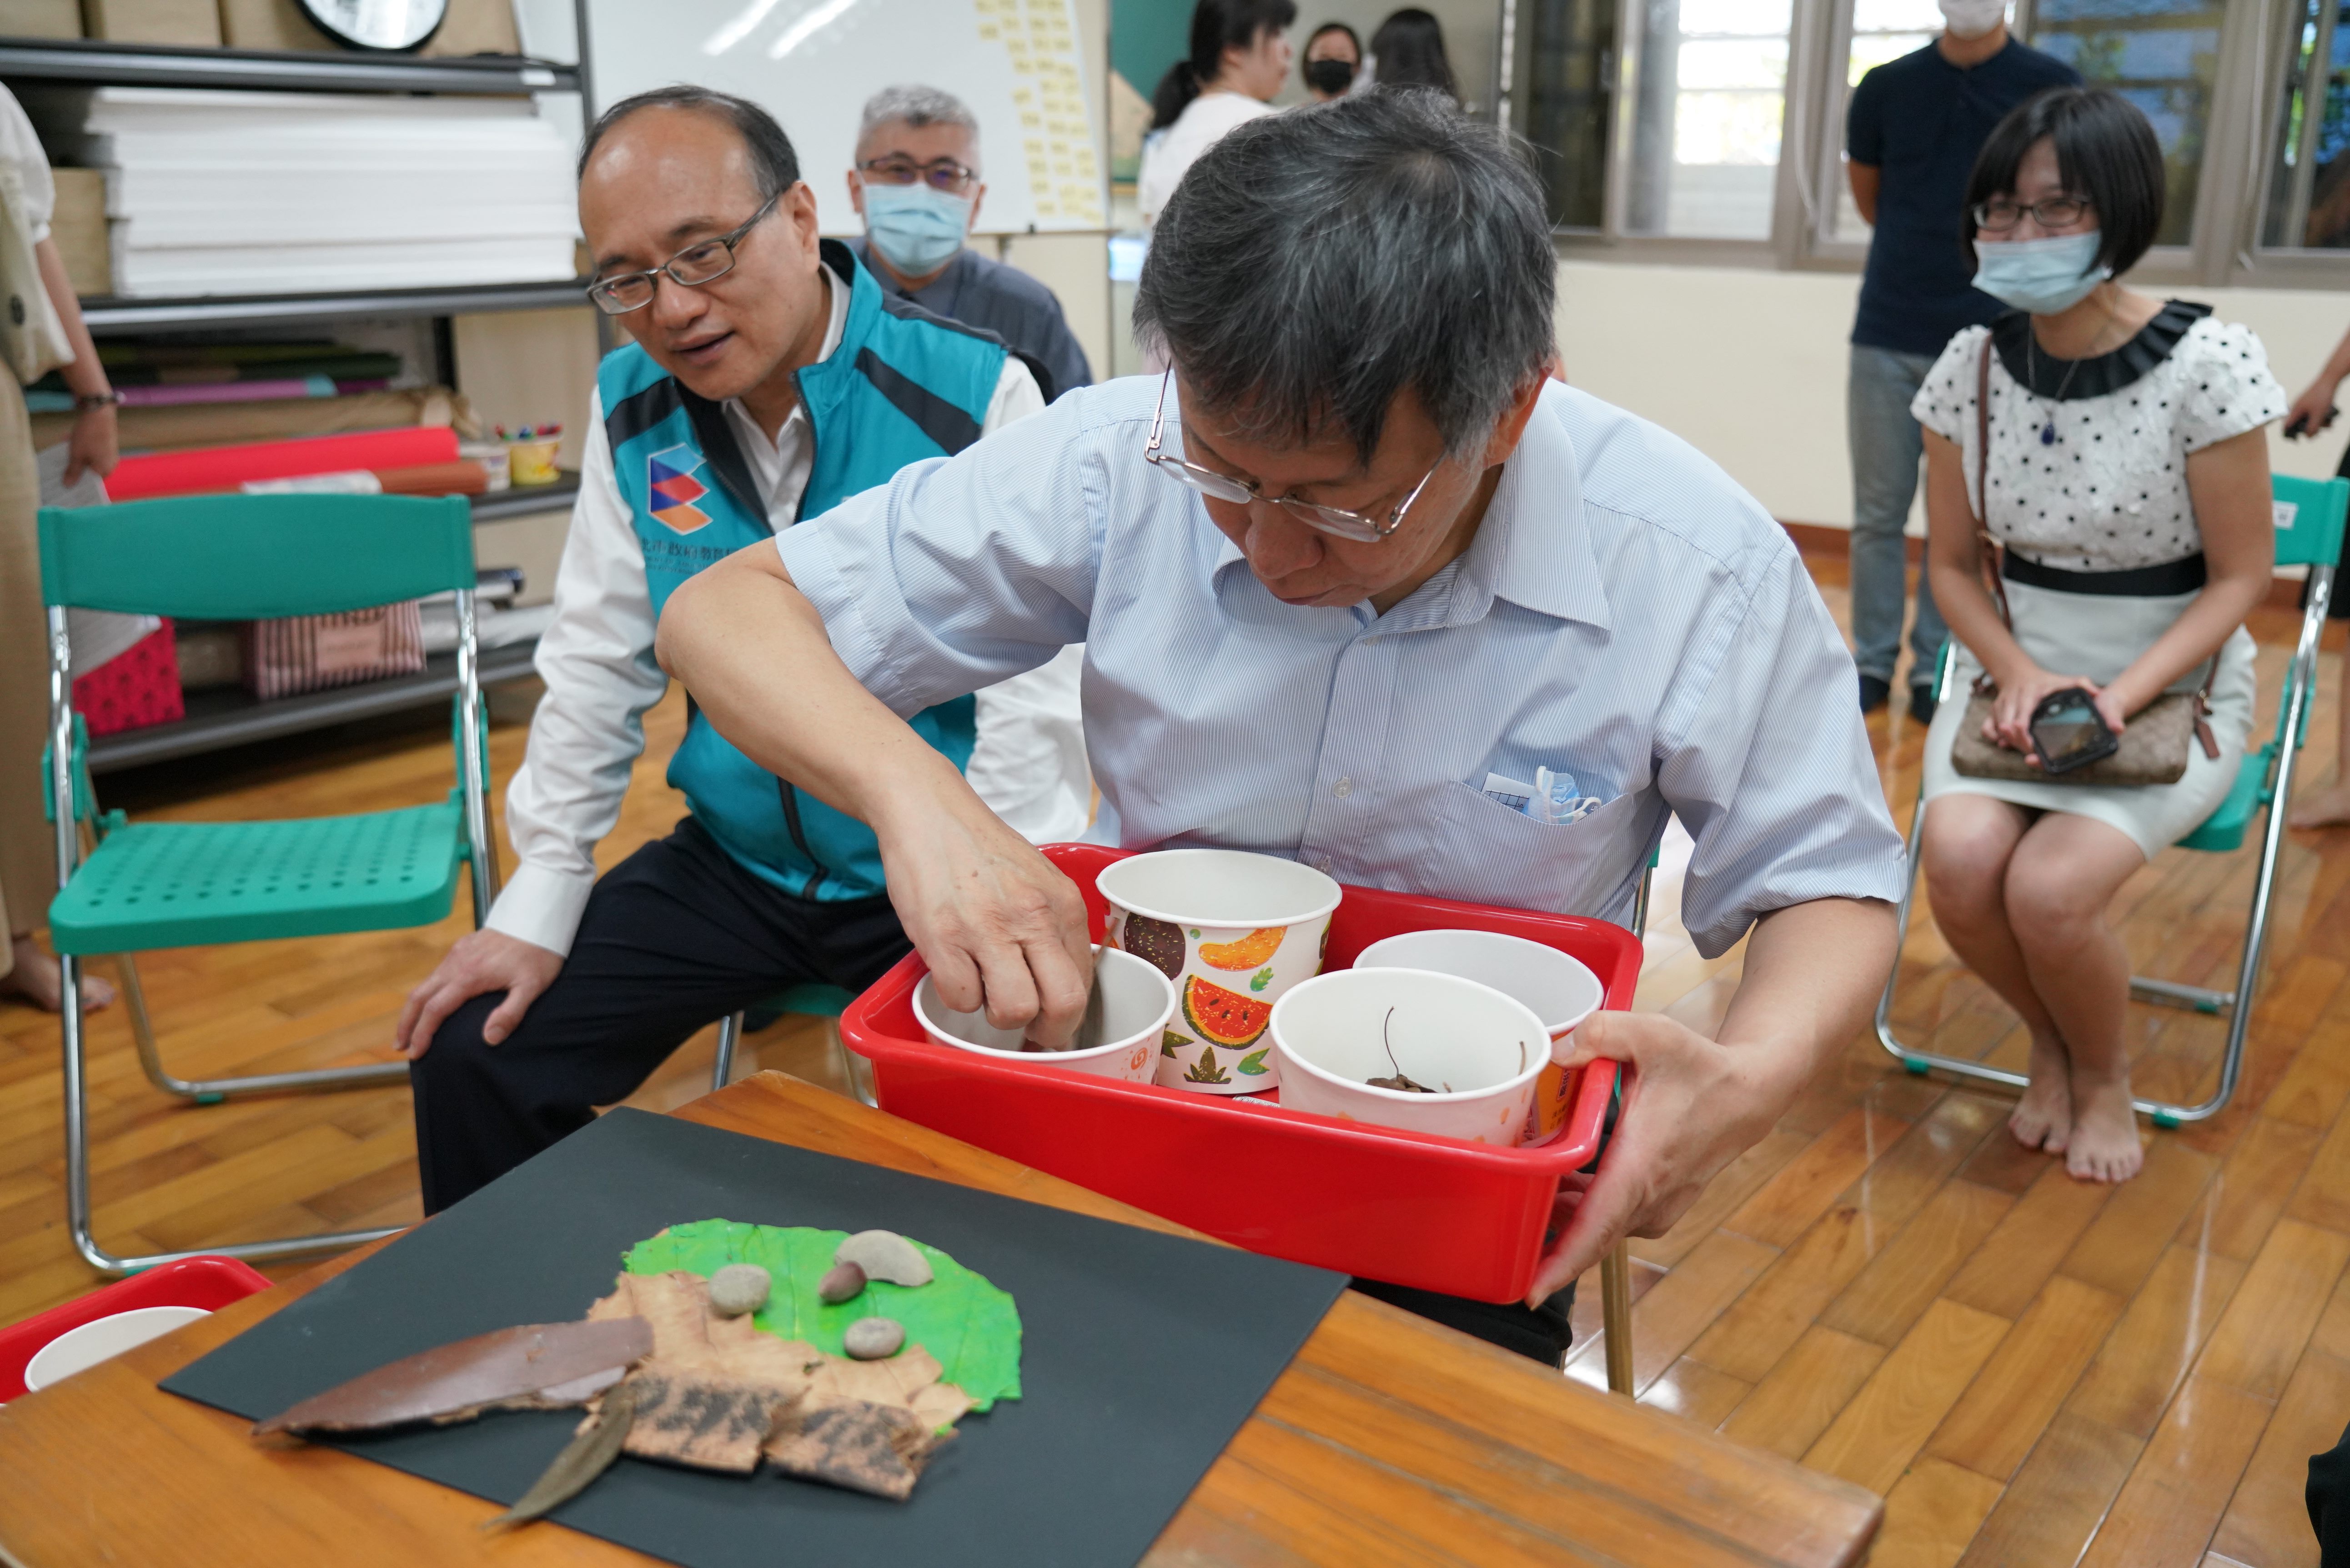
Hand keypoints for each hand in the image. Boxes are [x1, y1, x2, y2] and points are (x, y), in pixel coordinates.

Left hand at [63, 402, 116, 485]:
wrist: (99, 412)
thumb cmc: (89, 434)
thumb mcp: (76, 454)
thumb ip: (72, 471)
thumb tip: (68, 485)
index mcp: (105, 469)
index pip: (91, 484)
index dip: (77, 485)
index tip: (64, 488)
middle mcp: (110, 464)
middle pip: (90, 473)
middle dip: (75, 473)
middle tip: (60, 474)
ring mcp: (109, 454)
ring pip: (90, 462)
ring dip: (76, 461)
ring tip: (62, 458)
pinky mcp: (105, 445)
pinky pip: (92, 453)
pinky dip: (81, 452)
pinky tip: (70, 446)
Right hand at [395, 929, 562, 1058]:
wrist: (538, 917)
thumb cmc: (538, 953)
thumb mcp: (532, 987)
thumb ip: (511, 1013)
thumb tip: (489, 1039)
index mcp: (469, 976)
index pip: (435, 1010)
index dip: (422, 1033)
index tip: (415, 1053)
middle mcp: (456, 963)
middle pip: (418, 996)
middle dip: (406, 1024)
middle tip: (400, 1047)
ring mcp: (457, 953)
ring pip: (425, 983)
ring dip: (414, 1008)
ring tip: (411, 1031)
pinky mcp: (462, 947)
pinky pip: (437, 972)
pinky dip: (427, 992)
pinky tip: (432, 1004)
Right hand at [872, 780, 1094, 1047]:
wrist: (929, 811)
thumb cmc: (982, 850)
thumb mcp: (1038, 880)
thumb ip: (1054, 928)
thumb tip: (1062, 988)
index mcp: (1063, 905)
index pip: (1084, 983)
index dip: (1070, 1018)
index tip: (1053, 1025)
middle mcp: (1033, 917)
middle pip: (1062, 1005)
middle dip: (1047, 1032)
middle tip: (1028, 1031)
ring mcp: (987, 929)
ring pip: (1013, 1010)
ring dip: (997, 1015)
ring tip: (985, 990)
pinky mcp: (943, 937)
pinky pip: (961, 999)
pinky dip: (958, 998)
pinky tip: (955, 971)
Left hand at [1526, 1011, 1778, 1306]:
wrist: (1748, 1096)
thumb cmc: (1701, 1068)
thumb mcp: (1653, 1035)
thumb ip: (1603, 1033)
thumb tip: (1558, 1050)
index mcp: (1642, 1167)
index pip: (1597, 1226)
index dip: (1562, 1262)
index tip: (1531, 1291)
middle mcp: (1649, 1198)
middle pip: (1588, 1236)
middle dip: (1543, 1246)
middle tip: (1498, 1242)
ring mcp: (1656, 1207)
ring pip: (1597, 1227)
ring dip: (1560, 1216)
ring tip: (1523, 1190)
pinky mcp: (1658, 1207)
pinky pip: (1611, 1219)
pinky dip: (1583, 1208)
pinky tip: (1560, 1181)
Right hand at [1985, 665, 2105, 757]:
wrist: (2017, 673)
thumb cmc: (2043, 681)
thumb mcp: (2063, 680)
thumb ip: (2081, 684)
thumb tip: (2097, 693)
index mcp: (2029, 694)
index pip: (2022, 717)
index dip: (2025, 733)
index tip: (2033, 743)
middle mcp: (2012, 700)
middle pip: (2008, 726)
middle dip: (2017, 741)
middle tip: (2030, 751)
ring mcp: (2000, 706)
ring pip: (1998, 728)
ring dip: (2008, 741)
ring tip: (2020, 748)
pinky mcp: (1993, 711)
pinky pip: (1986, 727)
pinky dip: (1992, 736)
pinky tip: (2003, 742)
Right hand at [2285, 380, 2340, 439]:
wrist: (2329, 379)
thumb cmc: (2322, 395)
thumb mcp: (2318, 415)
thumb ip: (2312, 427)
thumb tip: (2308, 437)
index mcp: (2295, 410)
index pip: (2286, 426)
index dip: (2289, 434)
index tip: (2295, 441)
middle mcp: (2298, 408)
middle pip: (2300, 424)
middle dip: (2310, 429)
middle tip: (2319, 430)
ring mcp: (2304, 404)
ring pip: (2309, 419)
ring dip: (2318, 423)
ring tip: (2328, 423)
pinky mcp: (2311, 402)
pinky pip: (2314, 413)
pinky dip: (2320, 417)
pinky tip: (2328, 416)